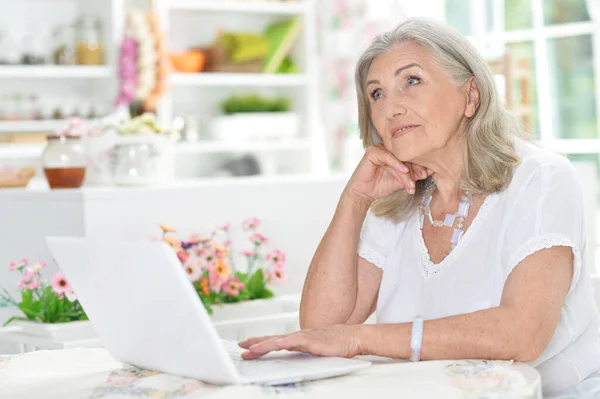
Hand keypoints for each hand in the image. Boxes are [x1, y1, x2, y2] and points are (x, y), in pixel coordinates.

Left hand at [238, 325, 362, 359]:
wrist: (352, 337)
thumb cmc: (336, 345)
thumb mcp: (315, 351)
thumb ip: (303, 354)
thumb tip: (293, 362)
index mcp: (298, 340)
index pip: (275, 341)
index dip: (261, 343)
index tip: (247, 346)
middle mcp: (298, 337)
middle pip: (272, 339)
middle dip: (256, 343)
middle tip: (241, 347)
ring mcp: (303, 337)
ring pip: (278, 340)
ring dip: (263, 345)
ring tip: (250, 350)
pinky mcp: (310, 340)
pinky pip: (292, 342)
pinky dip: (281, 343)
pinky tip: (273, 345)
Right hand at [346, 144, 432, 204]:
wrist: (364, 193)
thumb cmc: (381, 186)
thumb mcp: (402, 180)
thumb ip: (414, 175)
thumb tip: (431, 170)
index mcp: (396, 153)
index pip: (411, 156)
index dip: (421, 164)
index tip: (428, 174)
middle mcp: (389, 148)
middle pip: (406, 155)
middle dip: (415, 168)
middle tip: (421, 178)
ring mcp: (380, 148)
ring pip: (398, 157)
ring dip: (406, 171)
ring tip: (411, 183)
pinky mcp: (372, 151)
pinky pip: (387, 156)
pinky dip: (396, 164)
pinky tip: (403, 171)